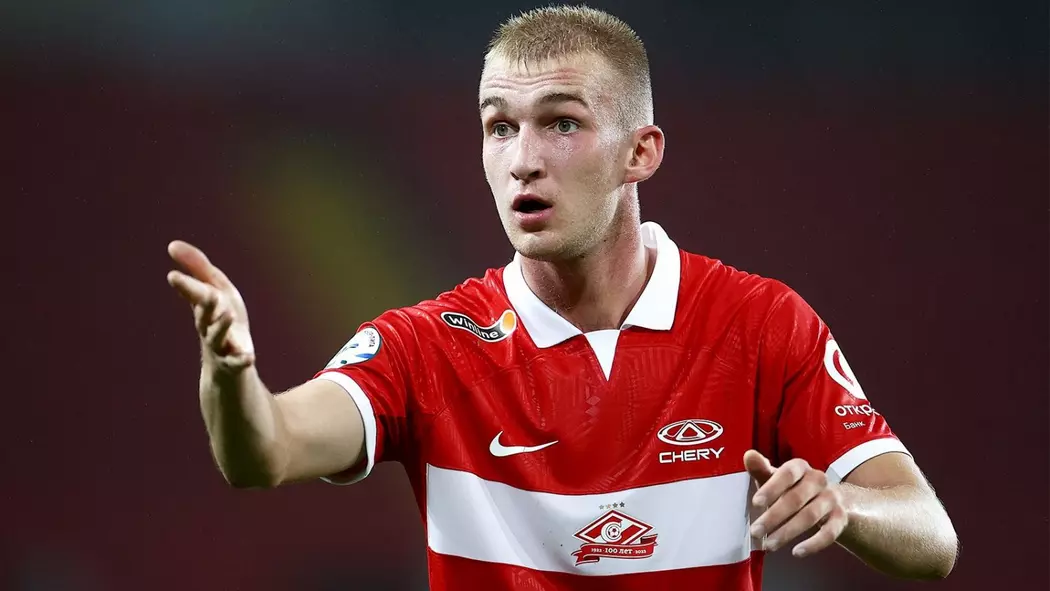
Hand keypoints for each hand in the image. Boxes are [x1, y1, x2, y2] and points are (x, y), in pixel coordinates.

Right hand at [166, 240, 255, 372]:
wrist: (226, 364)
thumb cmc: (220, 319)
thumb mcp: (215, 290)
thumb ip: (198, 267)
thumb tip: (172, 245)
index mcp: (204, 308)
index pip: (194, 295)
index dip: (186, 286)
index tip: (173, 276)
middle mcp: (209, 327)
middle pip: (204, 316)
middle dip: (206, 304)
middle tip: (209, 293)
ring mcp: (221, 346)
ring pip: (218, 337)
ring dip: (222, 326)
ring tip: (228, 314)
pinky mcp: (235, 362)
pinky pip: (238, 362)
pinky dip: (242, 360)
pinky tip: (249, 356)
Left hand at [744, 449, 847, 557]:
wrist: (831, 500)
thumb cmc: (794, 488)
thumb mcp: (776, 478)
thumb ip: (761, 469)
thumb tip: (748, 455)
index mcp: (800, 467)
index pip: (787, 474)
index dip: (772, 488)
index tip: (756, 503)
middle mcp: (819, 479)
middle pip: (796, 498)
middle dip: (773, 517)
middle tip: (756, 532)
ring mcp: (832, 498)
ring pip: (810, 516)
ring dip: (788, 532)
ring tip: (769, 545)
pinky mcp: (841, 518)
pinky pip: (829, 533)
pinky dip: (813, 544)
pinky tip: (797, 552)